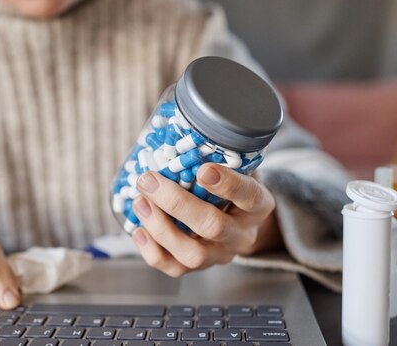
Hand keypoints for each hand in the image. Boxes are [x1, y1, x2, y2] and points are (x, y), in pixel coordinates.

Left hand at [131, 163, 279, 276]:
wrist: (241, 223)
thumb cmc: (234, 186)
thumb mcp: (240, 167)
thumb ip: (223, 153)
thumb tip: (188, 127)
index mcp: (259, 205)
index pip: (249, 196)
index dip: (227, 185)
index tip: (203, 169)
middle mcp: (241, 234)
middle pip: (212, 226)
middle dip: (177, 204)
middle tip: (150, 181)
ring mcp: (220, 255)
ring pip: (193, 254)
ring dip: (161, 228)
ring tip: (140, 202)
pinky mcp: (199, 268)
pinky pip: (175, 269)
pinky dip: (152, 252)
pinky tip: (138, 230)